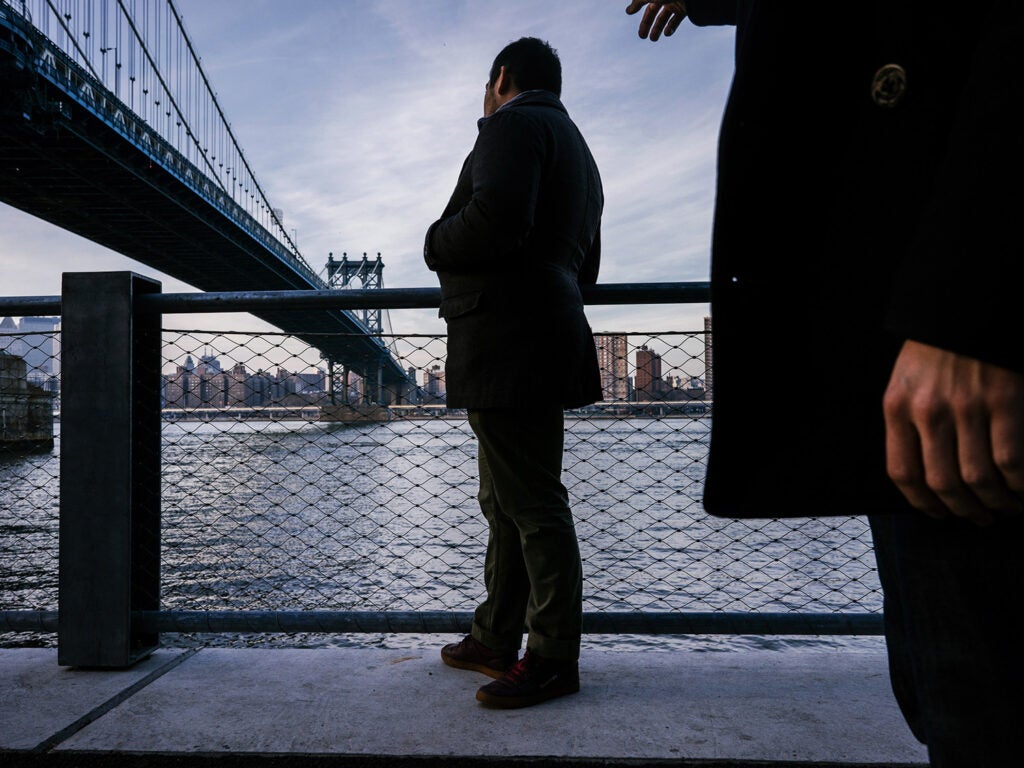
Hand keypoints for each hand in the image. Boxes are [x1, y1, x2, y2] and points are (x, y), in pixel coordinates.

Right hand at [625, 2, 687, 40]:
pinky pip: (676, 20)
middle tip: (642, 36)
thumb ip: (638, 1)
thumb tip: (628, 11)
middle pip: (653, 12)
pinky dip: (672, 27)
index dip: (637, 7)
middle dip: (647, 24)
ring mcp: (676, 3)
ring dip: (658, 29)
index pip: (644, 1)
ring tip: (653, 39)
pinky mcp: (685, 9)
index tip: (631, 14)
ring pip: (664, 18)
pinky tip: (667, 34)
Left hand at [883, 340, 1023, 524]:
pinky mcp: (1003, 400)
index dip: (922, 502)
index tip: (938, 513)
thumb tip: (923, 471)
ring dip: (996, 502)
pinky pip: (1011, 459)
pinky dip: (1020, 483)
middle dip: (963, 510)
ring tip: (1007, 507)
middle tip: (980, 518)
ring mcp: (966, 407)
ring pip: (978, 478)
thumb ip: (909, 420)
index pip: (902, 472)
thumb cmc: (937, 347)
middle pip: (942, 482)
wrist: (967, 305)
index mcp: (897, 406)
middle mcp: (927, 411)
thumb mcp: (906, 381)